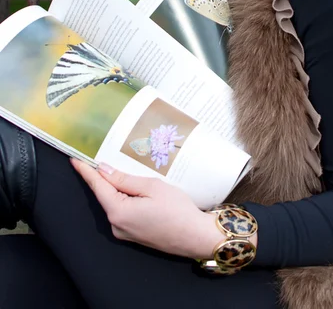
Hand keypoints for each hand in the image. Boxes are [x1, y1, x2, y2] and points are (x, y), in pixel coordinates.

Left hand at [71, 159, 220, 258]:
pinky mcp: (133, 235)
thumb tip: (104, 170)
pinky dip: (124, 198)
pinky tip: (133, 188)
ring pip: (114, 203)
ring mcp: (124, 232)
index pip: (97, 187)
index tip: (74, 159)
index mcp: (118, 212)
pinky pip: (122, 211)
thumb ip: (125, 179)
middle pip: (105, 195)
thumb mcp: (151, 187)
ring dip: (116, 187)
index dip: (86, 172)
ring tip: (122, 169)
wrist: (195, 237)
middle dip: (104, 177)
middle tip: (101, 156)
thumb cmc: (177, 210)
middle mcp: (116, 225)